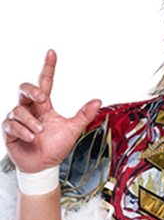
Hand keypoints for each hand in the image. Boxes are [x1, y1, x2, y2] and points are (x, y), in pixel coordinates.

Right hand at [2, 49, 101, 172]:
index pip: (45, 82)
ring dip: (30, 120)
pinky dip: (22, 130)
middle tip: (42, 97)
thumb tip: (97, 101)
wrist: (44, 166)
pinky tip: (31, 137)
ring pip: (18, 109)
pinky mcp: (10, 131)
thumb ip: (84, 116)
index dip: (48, 67)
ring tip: (39, 131)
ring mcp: (19, 120)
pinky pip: (11, 124)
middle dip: (32, 90)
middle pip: (24, 89)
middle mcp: (31, 109)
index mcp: (45, 106)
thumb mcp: (73, 130)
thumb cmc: (55, 147)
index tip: (52, 53)